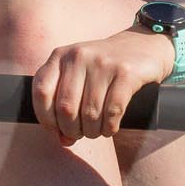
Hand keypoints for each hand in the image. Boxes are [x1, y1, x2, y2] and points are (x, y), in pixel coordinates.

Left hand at [32, 28, 174, 145]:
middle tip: (80, 134)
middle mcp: (78, 56)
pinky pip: (113, 111)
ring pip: (90, 113)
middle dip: (71, 130)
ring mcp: (103, 63)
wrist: (143, 45)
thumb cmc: (103, 67)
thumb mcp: (77, 74)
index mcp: (60, 56)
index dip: (46, 119)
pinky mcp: (126, 73)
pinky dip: (109, 127)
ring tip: (96, 132)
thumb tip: (62, 141)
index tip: (57, 131)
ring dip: (92, 131)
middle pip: (65, 108)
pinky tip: (110, 128)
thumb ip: (65, 102)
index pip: (41, 92)